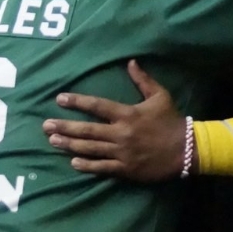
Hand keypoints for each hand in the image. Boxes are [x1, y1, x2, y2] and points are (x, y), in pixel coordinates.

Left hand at [43, 61, 187, 182]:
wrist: (186, 150)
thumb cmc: (171, 122)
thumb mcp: (160, 96)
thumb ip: (143, 80)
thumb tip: (131, 62)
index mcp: (128, 114)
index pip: (97, 105)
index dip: (77, 101)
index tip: (60, 99)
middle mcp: (121, 133)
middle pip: (87, 129)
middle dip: (65, 126)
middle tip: (46, 125)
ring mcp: (122, 153)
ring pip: (90, 148)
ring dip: (70, 144)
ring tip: (53, 140)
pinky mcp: (126, 169)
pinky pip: (102, 167)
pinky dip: (87, 165)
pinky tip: (73, 162)